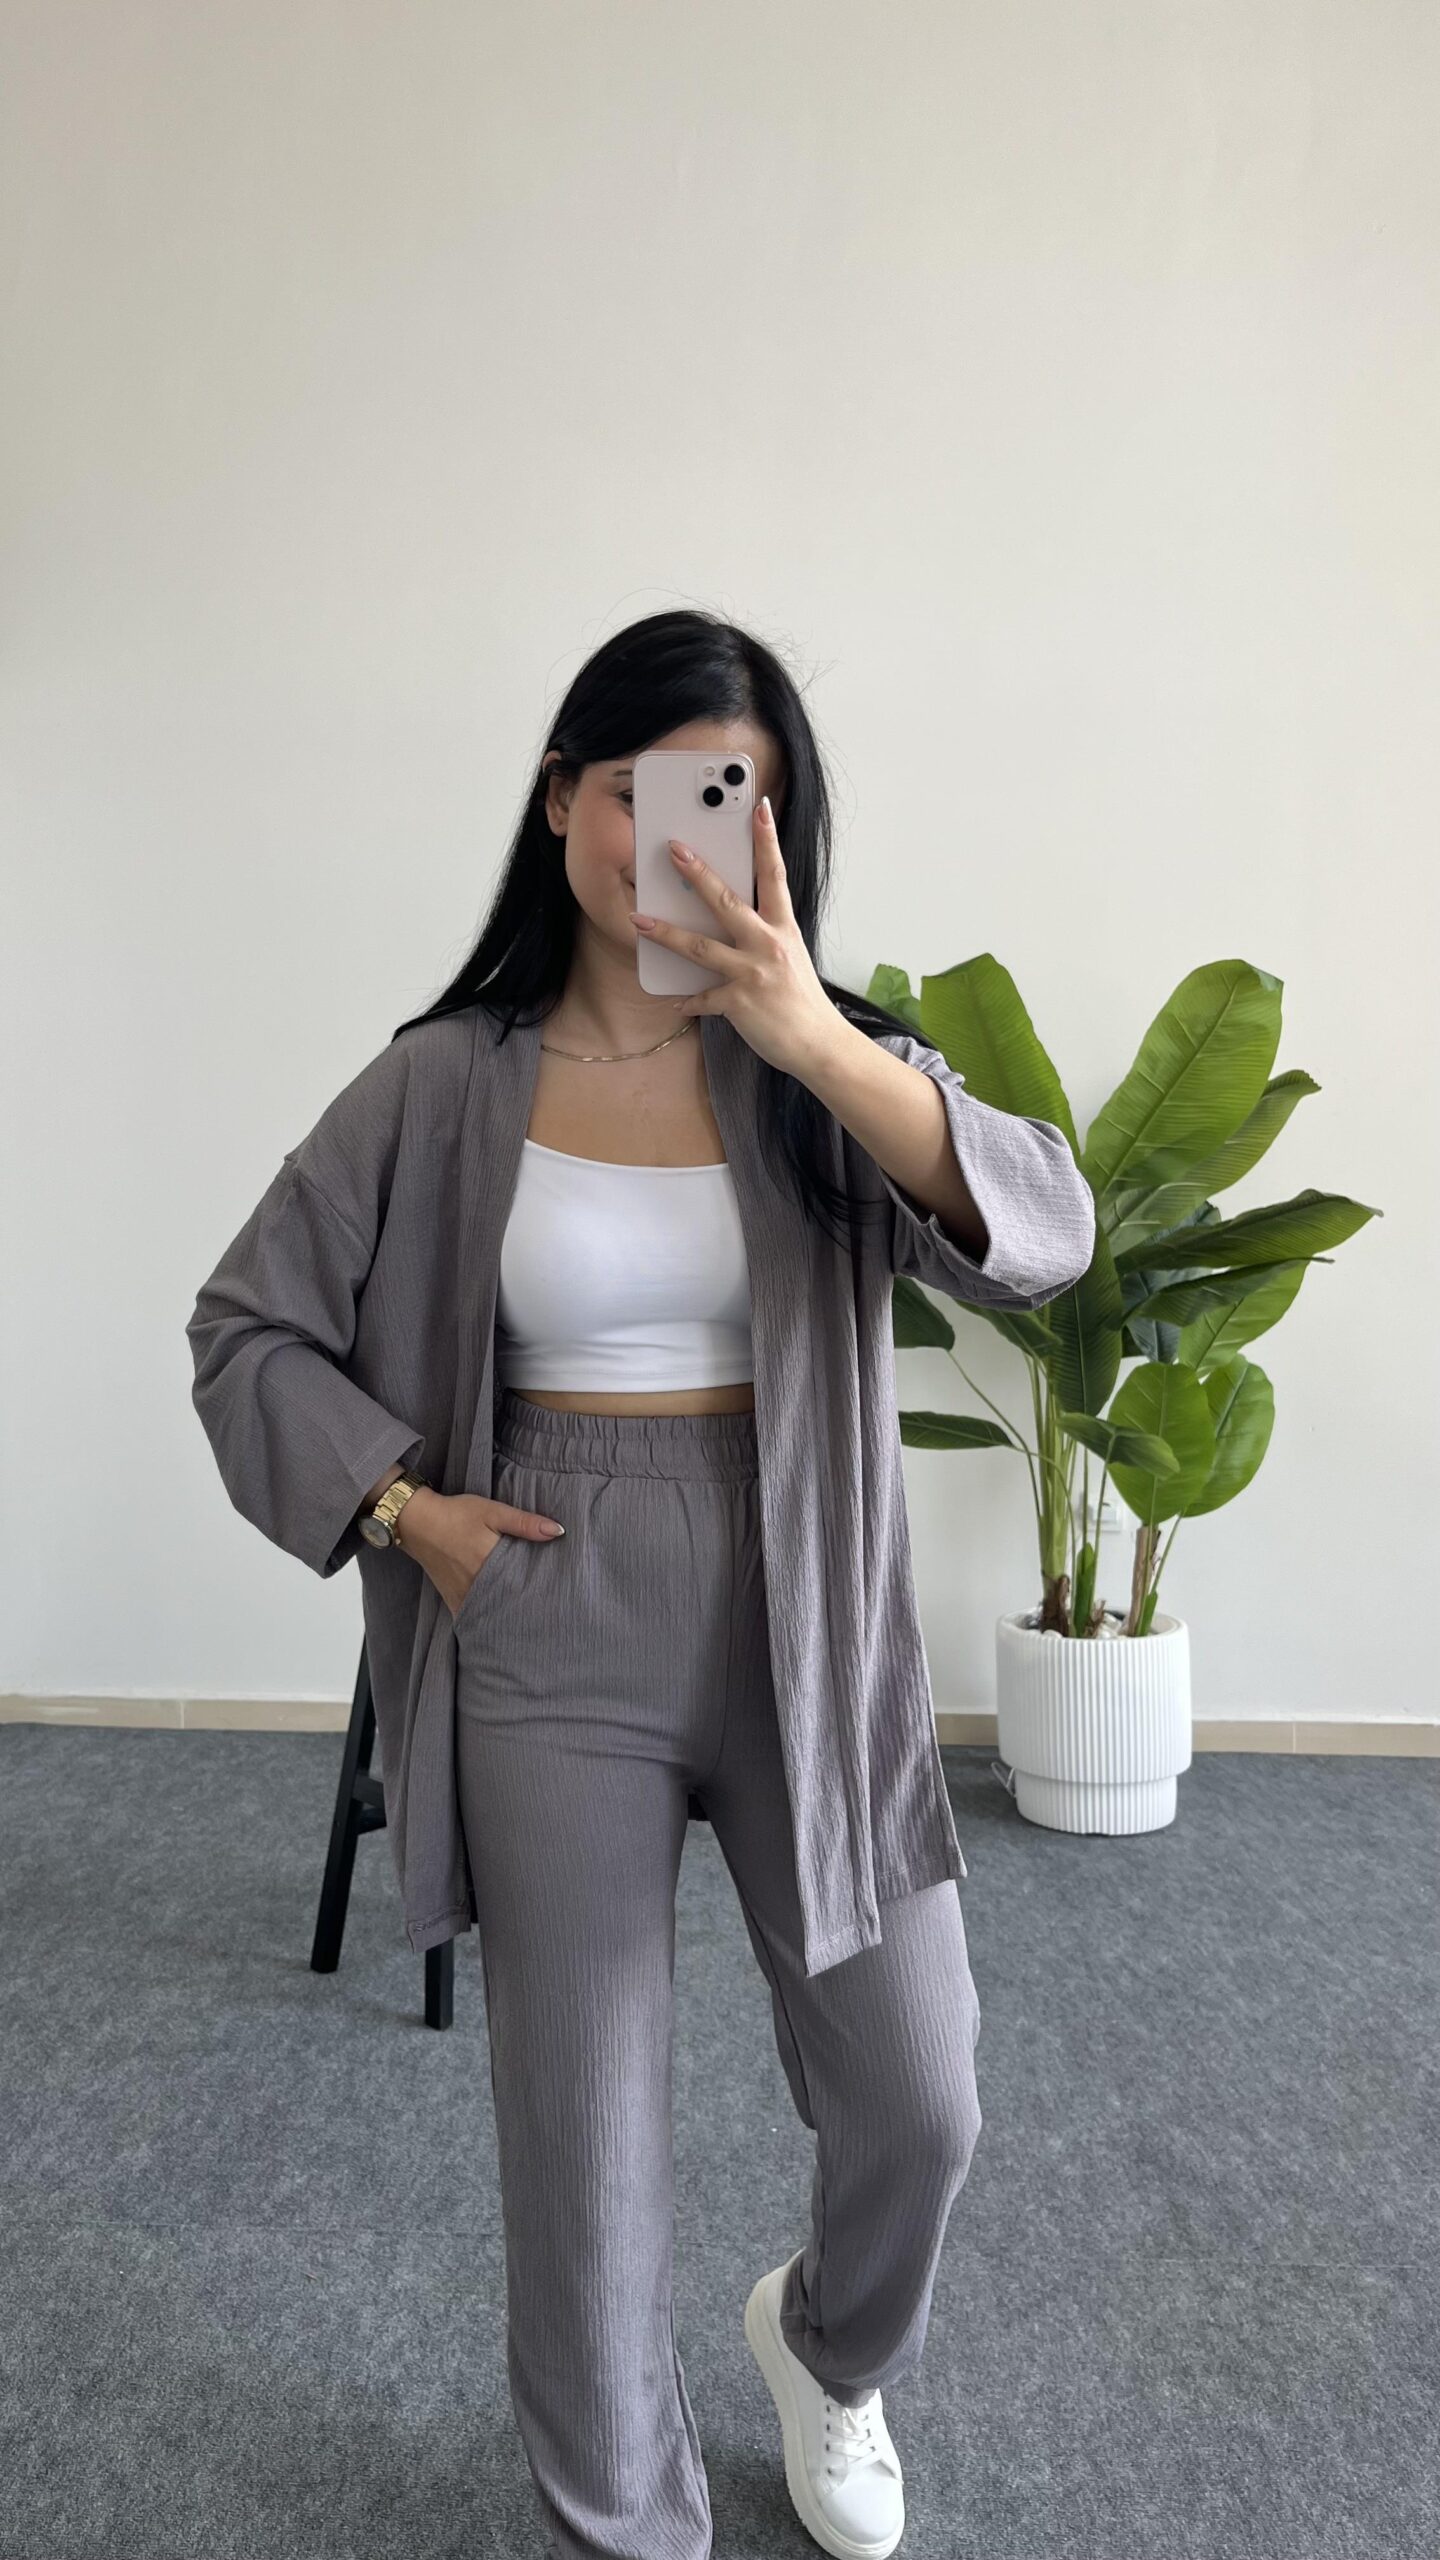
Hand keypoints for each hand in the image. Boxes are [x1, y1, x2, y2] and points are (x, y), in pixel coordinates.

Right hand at [398, 1489, 564, 1618]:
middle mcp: (477, 1584)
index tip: (557, 1594)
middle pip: (511, 1602)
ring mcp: (463, 1595)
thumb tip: (557, 1531)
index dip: (541, 1589)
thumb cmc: (457, 1514)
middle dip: (528, 1605)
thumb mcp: (492, 1511)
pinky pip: (473, 1617)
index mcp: (490, 1562)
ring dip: (509, 1614)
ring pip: (493, 1613)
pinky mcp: (453, 1600)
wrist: (417, 1522)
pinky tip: (499, 1623)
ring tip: (528, 1617)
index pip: (524, 1583)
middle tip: (549, 1609)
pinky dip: (486, 1619)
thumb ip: (524, 1523)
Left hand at [628, 794, 841, 1078]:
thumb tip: (735, 919)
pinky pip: (704, 998)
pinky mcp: (739, 1003)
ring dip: (667, 933)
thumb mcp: (790, 957)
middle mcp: (769, 945)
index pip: (775, 876)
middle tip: (673, 849)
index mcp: (783, 929)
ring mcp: (753, 973)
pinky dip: (688, 1000)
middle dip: (698, 873)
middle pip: (727, 901)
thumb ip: (765, 936)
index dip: (767, 841)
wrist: (819, 1045)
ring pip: (702, 947)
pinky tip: (676, 1001)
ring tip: (640, 920)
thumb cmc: (802, 1001)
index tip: (759, 810)